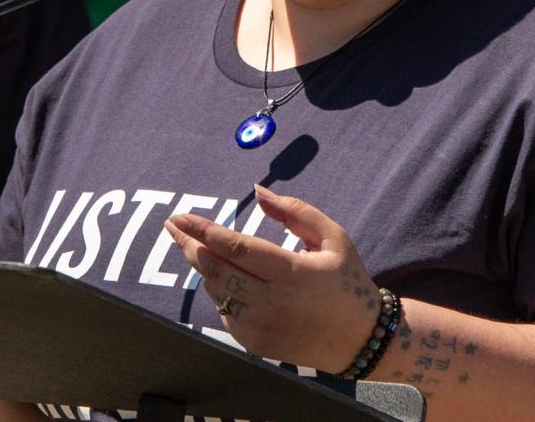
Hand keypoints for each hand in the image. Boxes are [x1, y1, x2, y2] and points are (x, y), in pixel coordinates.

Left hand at [164, 184, 379, 372]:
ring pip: (216, 291)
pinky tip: (222, 277)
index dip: (203, 231)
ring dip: (202, 268)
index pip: (236, 248)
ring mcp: (261, 327)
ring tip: (195, 247)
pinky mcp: (256, 344)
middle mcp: (272, 303)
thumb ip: (294, 211)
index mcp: (291, 273)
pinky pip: (224, 313)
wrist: (360, 340)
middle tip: (174, 226)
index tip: (180, 217)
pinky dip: (218, 292)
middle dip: (189, 245)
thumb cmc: (345, 280)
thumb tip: (257, 191)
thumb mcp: (332, 237)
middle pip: (216, 270)